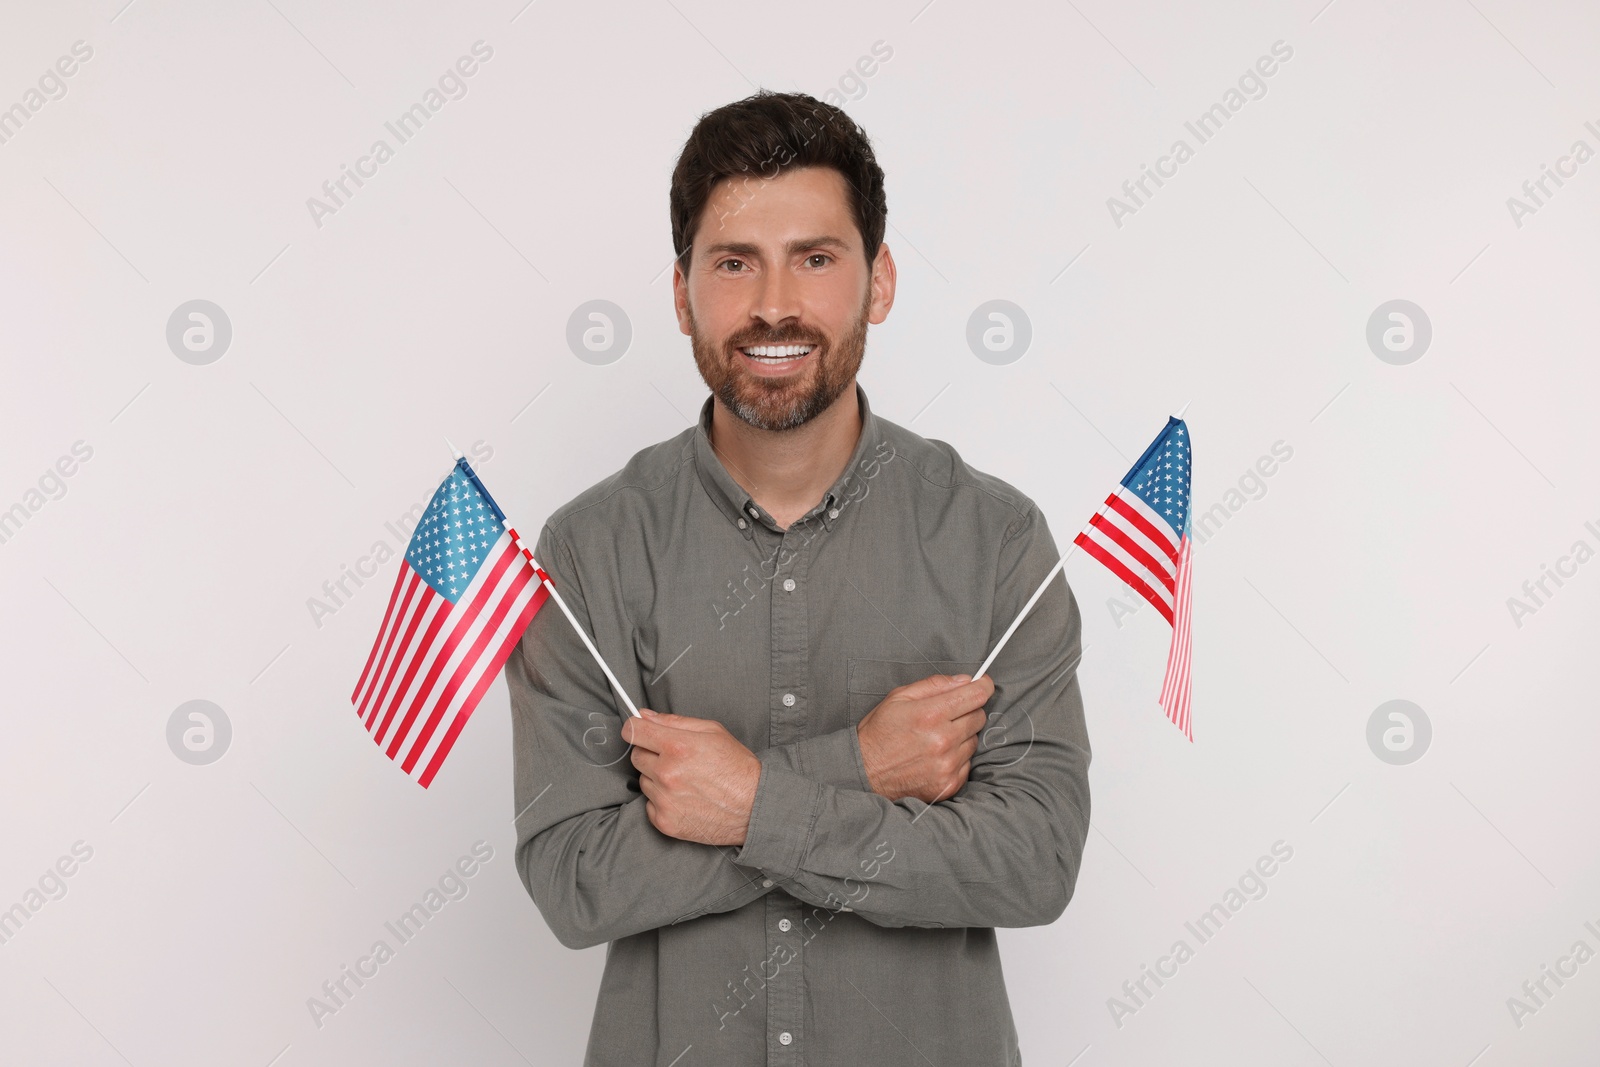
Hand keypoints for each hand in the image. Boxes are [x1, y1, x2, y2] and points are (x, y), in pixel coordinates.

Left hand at [621, 710, 761, 845]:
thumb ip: (674, 721)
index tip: (638, 731)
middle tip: (675, 758)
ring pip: (643, 781)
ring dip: (657, 779)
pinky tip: (683, 798)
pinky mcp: (665, 822)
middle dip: (651, 753)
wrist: (754, 806)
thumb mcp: (712, 731)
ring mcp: (665, 800)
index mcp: (677, 747)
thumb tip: (645, 716)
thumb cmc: (737, 767)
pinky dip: (661, 802)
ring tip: (685, 781)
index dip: (635, 728)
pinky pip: (649, 805)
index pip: (633, 731)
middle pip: (636, 756)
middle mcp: (667, 774)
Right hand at [856, 673, 994, 803]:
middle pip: (979, 716)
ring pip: (974, 741)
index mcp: (930, 715)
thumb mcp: (898, 698)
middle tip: (947, 715)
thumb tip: (966, 680)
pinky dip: (957, 758)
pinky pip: (968, 764)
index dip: (983, 686)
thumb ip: (934, 685)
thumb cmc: (879, 733)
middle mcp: (943, 740)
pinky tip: (936, 757)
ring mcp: (948, 765)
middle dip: (967, 711)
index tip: (982, 684)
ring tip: (936, 739)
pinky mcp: (949, 785)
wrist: (863, 773)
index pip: (976, 695)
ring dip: (962, 736)